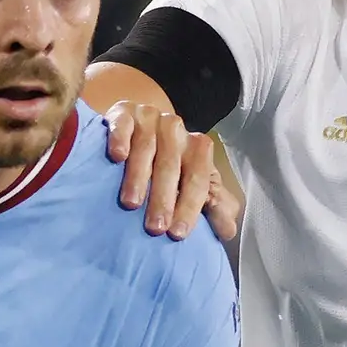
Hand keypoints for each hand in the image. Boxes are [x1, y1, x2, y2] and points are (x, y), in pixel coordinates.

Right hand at [99, 95, 237, 241]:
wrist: (137, 129)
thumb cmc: (168, 167)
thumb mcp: (194, 185)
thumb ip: (215, 207)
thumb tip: (228, 231)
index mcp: (197, 147)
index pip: (198, 177)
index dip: (190, 205)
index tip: (178, 233)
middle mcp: (175, 130)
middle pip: (170, 165)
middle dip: (163, 198)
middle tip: (155, 228)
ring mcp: (148, 118)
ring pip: (145, 147)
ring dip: (138, 177)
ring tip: (131, 204)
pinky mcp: (123, 113)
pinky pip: (122, 125)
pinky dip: (120, 139)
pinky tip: (118, 157)